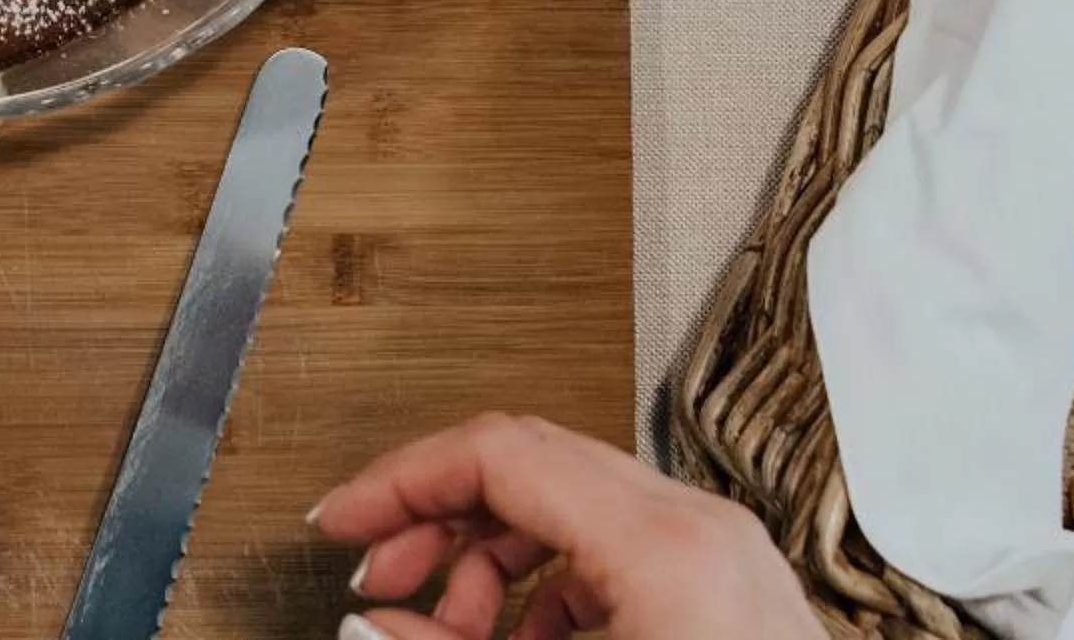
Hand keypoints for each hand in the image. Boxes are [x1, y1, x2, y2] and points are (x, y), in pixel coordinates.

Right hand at [307, 413, 822, 639]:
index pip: (498, 451)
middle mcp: (703, 531)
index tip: (342, 523)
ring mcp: (725, 559)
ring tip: (453, 636)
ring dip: (493, 563)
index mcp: (665, 547)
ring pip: (573, 510)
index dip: (400, 482)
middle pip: (532, 468)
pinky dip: (553, 590)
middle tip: (379, 584)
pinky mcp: (730, 594)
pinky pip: (619, 556)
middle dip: (439, 523)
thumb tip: (371, 627)